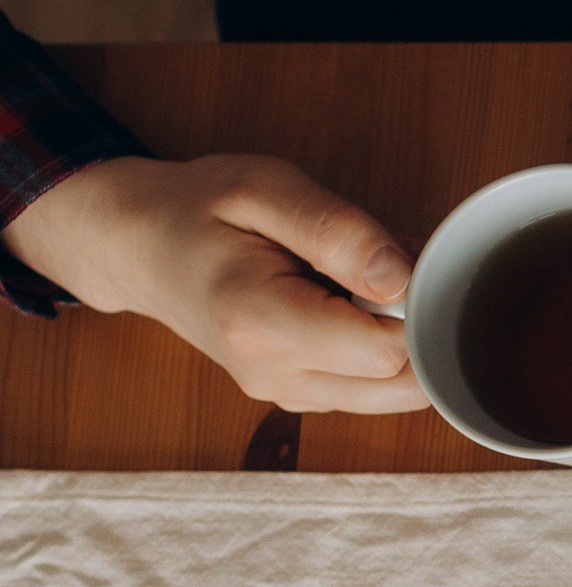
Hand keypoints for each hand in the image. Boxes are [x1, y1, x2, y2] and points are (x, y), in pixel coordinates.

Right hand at [3, 154, 423, 413]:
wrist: (138, 248)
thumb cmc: (197, 210)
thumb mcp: (265, 188)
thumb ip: (339, 233)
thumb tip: (403, 278)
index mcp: (262, 323)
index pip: (388, 351)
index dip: (417, 306)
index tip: (398, 261)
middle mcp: (277, 375)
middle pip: (403, 384)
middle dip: (418, 327)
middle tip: (380, 270)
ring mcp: (288, 395)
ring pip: (395, 394)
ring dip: (401, 340)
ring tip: (355, 285)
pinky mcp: (300, 398)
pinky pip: (372, 389)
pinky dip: (378, 350)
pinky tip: (346, 307)